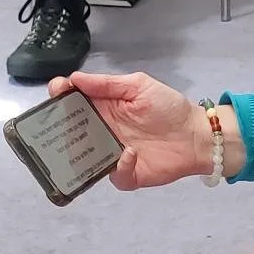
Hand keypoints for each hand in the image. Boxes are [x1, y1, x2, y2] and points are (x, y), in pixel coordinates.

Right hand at [50, 70, 222, 188]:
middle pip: (71, 130)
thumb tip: (74, 78)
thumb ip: (107, 84)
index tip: (56, 91)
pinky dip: (118, 166)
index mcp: (103, 107)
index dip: (60, 95)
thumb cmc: (168, 107)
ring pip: (84, 157)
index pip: (73, 101)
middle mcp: (102, 131)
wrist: (197, 135)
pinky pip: (113, 175)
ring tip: (81, 142)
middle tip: (56, 119)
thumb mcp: (138, 86)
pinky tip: (128, 153)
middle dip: (59, 124)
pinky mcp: (126, 174)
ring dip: (79, 151)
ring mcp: (111, 154)